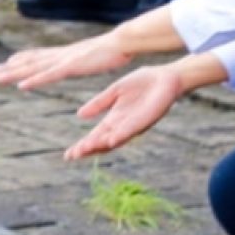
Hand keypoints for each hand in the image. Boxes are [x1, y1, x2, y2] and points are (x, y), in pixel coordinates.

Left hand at [0, 32, 131, 91]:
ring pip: (34, 68)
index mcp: (68, 54)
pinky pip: (48, 76)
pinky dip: (34, 80)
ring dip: (15, 73)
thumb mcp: (95, 55)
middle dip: (12, 66)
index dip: (24, 58)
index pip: (41, 55)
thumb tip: (85, 58)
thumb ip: (86, 57)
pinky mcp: (71, 67)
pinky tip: (21, 85)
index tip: (9, 61)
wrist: (125, 41)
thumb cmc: (115, 48)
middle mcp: (62, 55)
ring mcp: (65, 60)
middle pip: (32, 61)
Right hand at [64, 65, 183, 160]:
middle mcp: (123, 126)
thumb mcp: (114, 91)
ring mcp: (134, 125)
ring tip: (85, 150)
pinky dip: (120, 136)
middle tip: (72, 156)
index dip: (83, 145)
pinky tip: (110, 140)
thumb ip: (99, 104)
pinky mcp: (146, 120)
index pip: (95, 136)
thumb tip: (79, 115)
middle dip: (88, 149)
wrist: (165, 77)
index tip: (69, 154)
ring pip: (115, 140)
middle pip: (102, 142)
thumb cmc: (142, 83)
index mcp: (114, 119)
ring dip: (100, 145)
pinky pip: (131, 130)